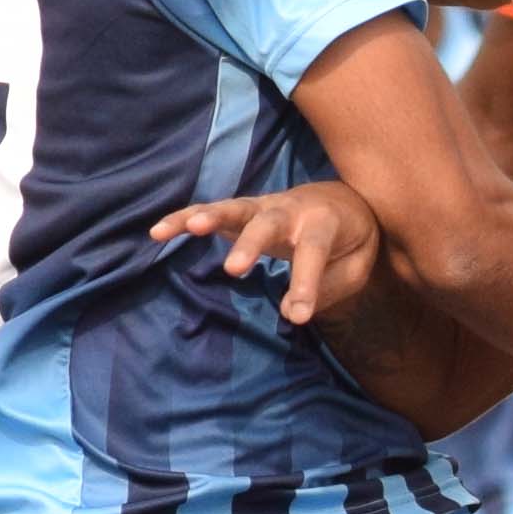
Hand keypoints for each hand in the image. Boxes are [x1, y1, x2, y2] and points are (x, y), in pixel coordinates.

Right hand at [152, 181, 385, 320]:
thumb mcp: (355, 267)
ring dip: (210, 217)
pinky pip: (209, 212)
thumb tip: (290, 311)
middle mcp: (291, 209)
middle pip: (269, 223)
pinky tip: (158, 232)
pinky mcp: (242, 211)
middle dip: (251, 244)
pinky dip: (184, 218)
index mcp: (326, 223)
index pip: (315, 252)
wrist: (345, 200)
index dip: (306, 282)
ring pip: (234, 209)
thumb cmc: (350, 240)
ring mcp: (263, 206)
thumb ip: (328, 288)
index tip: (298, 314)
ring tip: (186, 229)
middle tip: (234, 270)